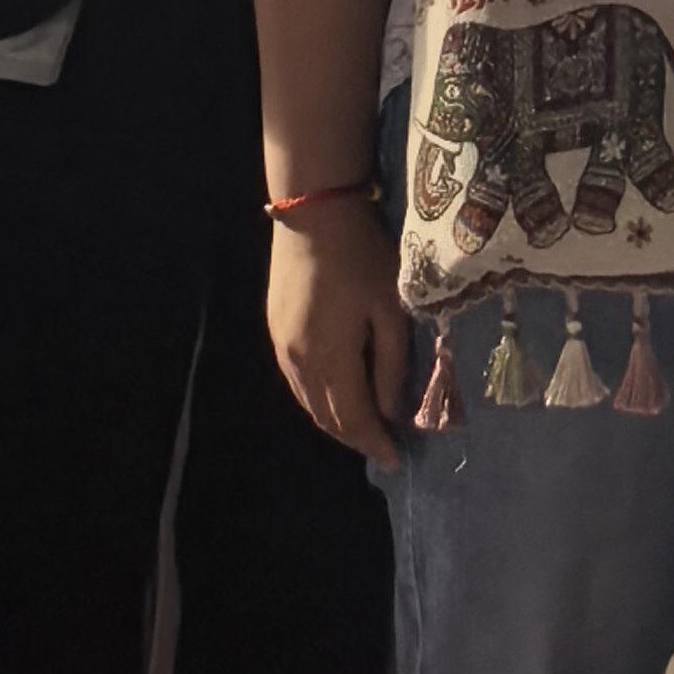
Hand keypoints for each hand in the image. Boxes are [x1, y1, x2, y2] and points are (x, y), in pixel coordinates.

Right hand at [268, 196, 410, 466]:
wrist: (313, 214)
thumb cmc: (361, 256)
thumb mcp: (389, 308)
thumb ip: (391, 363)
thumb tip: (391, 409)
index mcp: (330, 359)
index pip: (353, 419)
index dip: (374, 442)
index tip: (396, 459)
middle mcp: (299, 363)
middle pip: (326, 418)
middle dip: (355, 437)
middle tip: (383, 447)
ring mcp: (282, 348)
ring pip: (308, 403)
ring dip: (335, 421)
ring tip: (362, 427)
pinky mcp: (276, 331)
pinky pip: (297, 383)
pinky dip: (318, 399)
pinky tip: (335, 394)